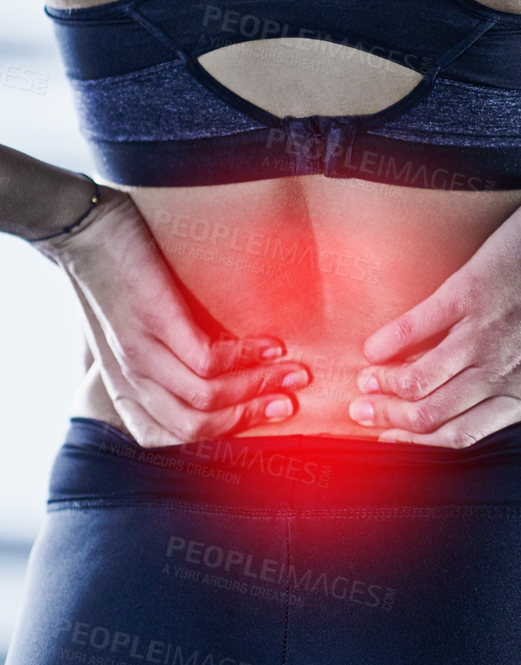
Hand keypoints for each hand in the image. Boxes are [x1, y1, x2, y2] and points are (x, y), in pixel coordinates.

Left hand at [34, 186, 310, 446]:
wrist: (83, 230)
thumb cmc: (113, 274)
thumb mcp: (126, 329)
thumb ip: (155, 355)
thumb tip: (208, 362)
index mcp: (124, 386)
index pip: (173, 434)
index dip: (222, 431)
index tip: (260, 415)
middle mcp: (130, 379)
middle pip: (196, 425)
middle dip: (250, 417)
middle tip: (290, 403)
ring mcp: (142, 353)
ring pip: (206, 398)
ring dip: (258, 389)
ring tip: (293, 372)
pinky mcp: (156, 323)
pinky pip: (208, 360)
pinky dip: (247, 358)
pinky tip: (271, 347)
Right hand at [352, 193, 520, 445]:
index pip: (464, 435)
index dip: (424, 443)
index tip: (396, 438)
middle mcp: (502, 374)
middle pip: (432, 415)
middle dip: (392, 421)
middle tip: (364, 413)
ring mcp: (482, 337)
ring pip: (418, 381)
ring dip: (385, 388)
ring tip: (362, 384)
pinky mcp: (466, 296)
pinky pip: (417, 328)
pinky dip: (389, 342)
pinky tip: (371, 348)